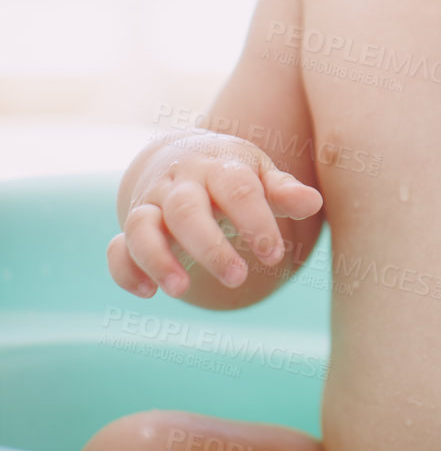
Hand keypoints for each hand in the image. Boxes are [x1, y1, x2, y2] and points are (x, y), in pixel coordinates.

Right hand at [108, 135, 322, 298]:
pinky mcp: (131, 229)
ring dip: (158, 258)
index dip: (255, 222)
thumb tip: (313, 202)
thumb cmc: (232, 174)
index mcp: (218, 167)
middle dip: (209, 246)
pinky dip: (125, 271)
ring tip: (181, 290)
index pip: (237, 189)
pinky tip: (148, 293)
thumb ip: (282, 191)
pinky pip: (117, 249)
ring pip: (141, 226)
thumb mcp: (259, 174)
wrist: (182, 156)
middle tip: (238, 279)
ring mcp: (150, 205)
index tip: (274, 255)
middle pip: (186, 210)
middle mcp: (179, 184)